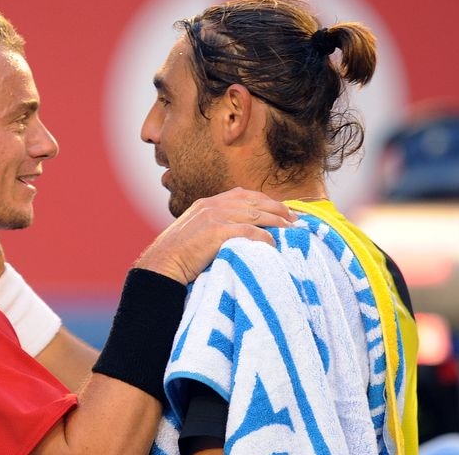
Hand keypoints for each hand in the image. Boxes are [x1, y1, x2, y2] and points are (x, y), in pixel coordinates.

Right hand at [134, 187, 295, 283]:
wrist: (161, 264)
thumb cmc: (177, 256)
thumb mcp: (194, 232)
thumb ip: (213, 227)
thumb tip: (235, 234)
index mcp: (208, 203)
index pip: (244, 194)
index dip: (266, 200)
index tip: (281, 209)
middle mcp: (213, 205)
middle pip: (254, 201)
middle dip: (278, 209)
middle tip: (296, 219)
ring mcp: (215, 216)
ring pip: (256, 214)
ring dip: (278, 221)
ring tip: (293, 230)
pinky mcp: (217, 231)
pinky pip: (249, 231)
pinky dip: (264, 236)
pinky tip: (274, 244)